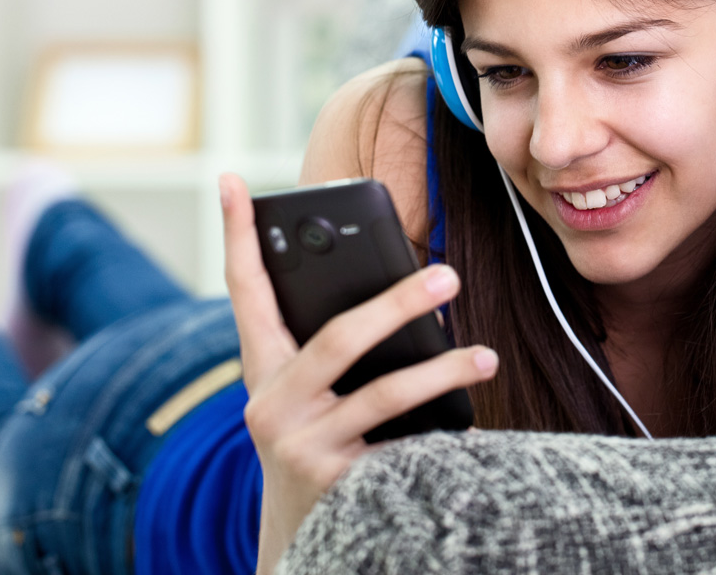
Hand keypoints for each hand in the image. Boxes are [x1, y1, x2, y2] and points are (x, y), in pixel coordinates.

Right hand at [219, 173, 498, 574]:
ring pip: (383, 397)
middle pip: (338, 338)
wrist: (304, 541)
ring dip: (441, 371)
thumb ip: (334, 344)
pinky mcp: (337, 485)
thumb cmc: (319, 440)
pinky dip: (440, 433)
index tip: (230, 178)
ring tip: (485, 355)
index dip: (235, 234)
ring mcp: (302, 446)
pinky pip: (404, 449)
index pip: (242, 290)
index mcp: (262, 367)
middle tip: (449, 274)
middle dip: (397, 302)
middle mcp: (271, 403)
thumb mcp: (310, 393)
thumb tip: (414, 289)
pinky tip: (472, 424)